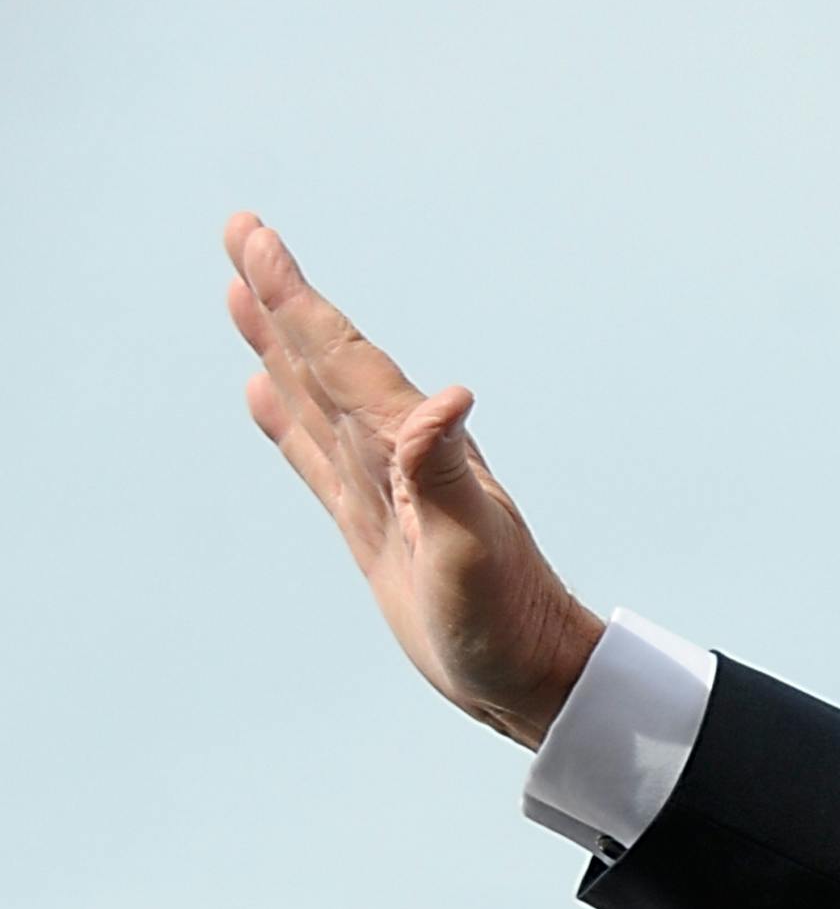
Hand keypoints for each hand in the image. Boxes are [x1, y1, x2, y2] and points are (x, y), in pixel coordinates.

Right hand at [223, 211, 603, 747]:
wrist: (531, 676)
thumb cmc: (509, 620)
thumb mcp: (474, 548)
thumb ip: (448, 472)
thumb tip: (449, 398)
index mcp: (415, 453)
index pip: (346, 361)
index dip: (298, 301)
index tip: (256, 239)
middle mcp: (397, 459)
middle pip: (323, 362)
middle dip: (280, 299)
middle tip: (239, 232)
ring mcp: (383, 491)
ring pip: (314, 400)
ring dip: (276, 346)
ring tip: (239, 293)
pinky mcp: (375, 527)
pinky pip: (317, 459)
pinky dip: (286, 421)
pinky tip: (262, 392)